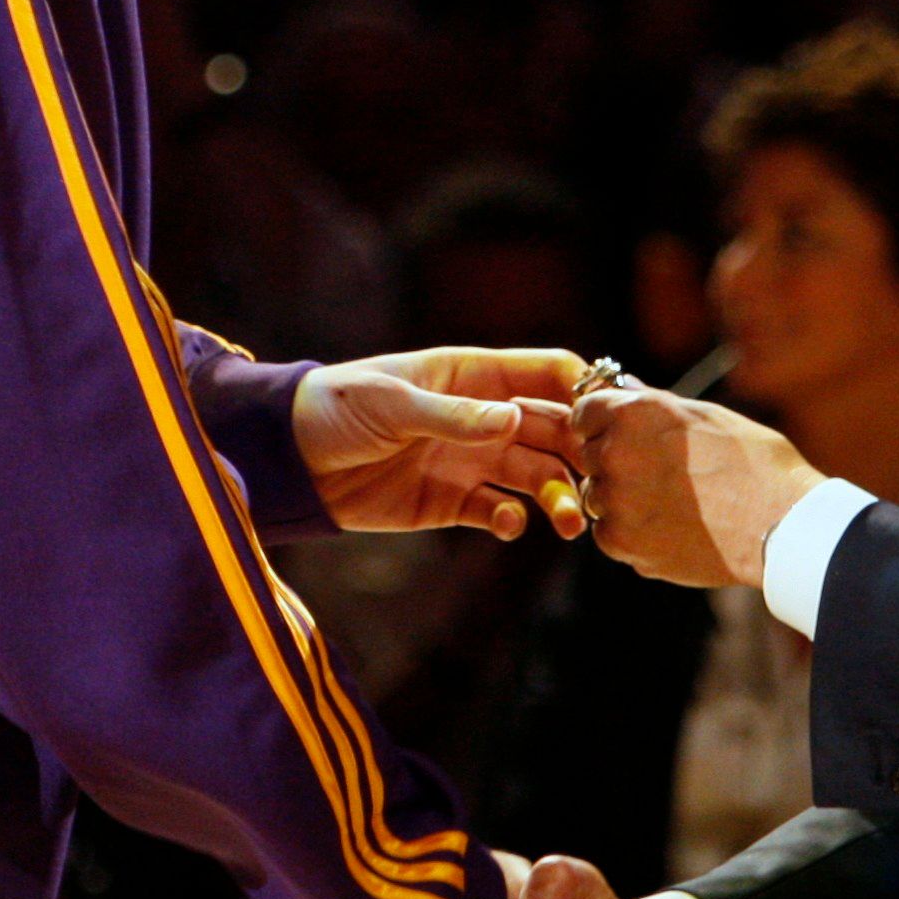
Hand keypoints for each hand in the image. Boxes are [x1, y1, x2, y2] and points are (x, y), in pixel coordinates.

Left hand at [294, 349, 591, 538]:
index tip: (608, 420)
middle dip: (581, 455)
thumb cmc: (339, 407)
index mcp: (474, 375)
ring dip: (558, 496)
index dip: (582, 390)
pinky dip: (511, 520)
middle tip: (601, 484)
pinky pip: (496, 512)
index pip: (546, 373)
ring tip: (571, 523)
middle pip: (553, 431)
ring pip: (534, 476)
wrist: (291, 459)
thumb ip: (455, 416)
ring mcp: (470, 459)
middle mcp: (483, 416)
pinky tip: (508, 525)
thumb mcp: (394, 404)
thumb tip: (516, 420)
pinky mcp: (451, 501)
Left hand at [575, 387, 823, 587]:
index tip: (619, 434)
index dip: (600, 423)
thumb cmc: (755, 464)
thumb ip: (655, 405)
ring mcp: (617, 501)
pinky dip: (630, 534)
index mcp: (637, 413)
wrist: (781, 525)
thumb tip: (625, 388)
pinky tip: (669, 528)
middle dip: (612, 462)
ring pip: (597, 498)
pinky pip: (608, 535)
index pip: (584, 412)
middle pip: (588, 456)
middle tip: (654, 473)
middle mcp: (617, 453)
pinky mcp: (624, 543)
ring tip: (669, 503)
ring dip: (620, 500)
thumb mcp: (707, 417)